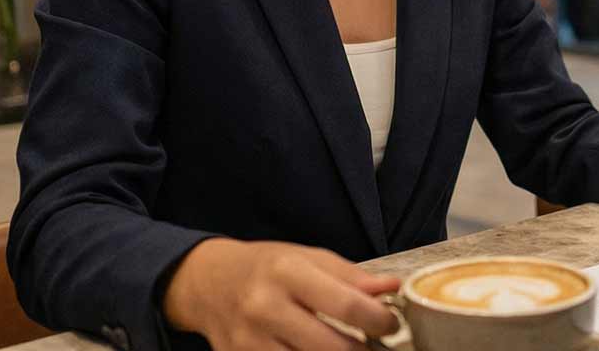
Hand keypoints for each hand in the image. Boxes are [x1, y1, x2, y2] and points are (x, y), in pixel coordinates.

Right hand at [161, 237, 400, 350]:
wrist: (206, 283)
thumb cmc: (264, 267)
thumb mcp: (306, 258)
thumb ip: (350, 277)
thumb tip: (391, 289)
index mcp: (286, 273)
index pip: (345, 305)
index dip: (379, 320)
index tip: (391, 324)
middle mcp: (265, 308)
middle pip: (333, 349)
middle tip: (376, 345)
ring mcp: (250, 343)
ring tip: (347, 349)